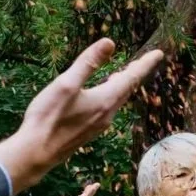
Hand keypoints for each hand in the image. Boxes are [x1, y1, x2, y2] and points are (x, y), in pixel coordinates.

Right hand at [0, 37, 166, 193]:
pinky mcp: (88, 131)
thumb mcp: (66, 84)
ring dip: (122, 85)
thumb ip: (88, 62)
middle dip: (135, 74)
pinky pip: (107, 109)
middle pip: (127, 89)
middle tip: (143, 62)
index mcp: (105, 100)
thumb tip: (110, 42)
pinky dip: (110, 96)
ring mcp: (98, 125)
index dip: (145, 64)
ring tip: (122, 74)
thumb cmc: (48, 117)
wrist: (36, 153)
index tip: (159, 54)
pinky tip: (101, 95)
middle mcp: (107, 114)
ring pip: (117, 100)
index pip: (132, 77)